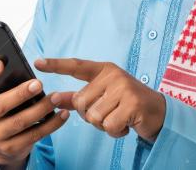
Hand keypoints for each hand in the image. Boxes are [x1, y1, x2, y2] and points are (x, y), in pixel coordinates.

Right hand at [0, 59, 69, 166]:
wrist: (2, 144)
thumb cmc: (0, 109)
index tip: (1, 63)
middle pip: (0, 106)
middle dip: (20, 94)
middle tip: (38, 83)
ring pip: (20, 122)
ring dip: (41, 109)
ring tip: (56, 97)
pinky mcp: (11, 147)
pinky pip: (34, 135)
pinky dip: (51, 124)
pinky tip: (62, 114)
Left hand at [34, 58, 164, 141]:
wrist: (158, 113)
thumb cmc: (126, 104)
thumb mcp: (103, 96)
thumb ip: (78, 97)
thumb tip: (55, 99)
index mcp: (103, 70)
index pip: (76, 66)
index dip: (56, 65)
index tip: (37, 62)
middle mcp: (113, 75)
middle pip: (81, 102)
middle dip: (90, 116)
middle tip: (109, 114)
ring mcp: (124, 88)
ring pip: (94, 116)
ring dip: (104, 125)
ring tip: (118, 118)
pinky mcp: (132, 104)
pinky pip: (109, 126)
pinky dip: (115, 132)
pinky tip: (126, 125)